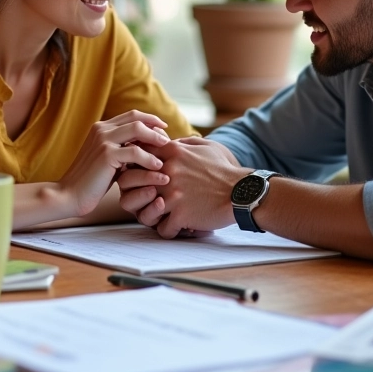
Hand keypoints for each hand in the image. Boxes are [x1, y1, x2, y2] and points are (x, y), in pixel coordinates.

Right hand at [58, 110, 171, 216]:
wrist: (70, 195)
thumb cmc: (92, 181)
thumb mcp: (109, 160)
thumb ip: (123, 150)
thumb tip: (145, 146)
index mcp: (101, 128)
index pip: (131, 115)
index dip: (149, 120)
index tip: (163, 129)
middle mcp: (101, 129)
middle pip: (135, 117)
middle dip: (155, 125)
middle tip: (168, 137)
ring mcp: (103, 140)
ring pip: (137, 129)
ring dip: (155, 138)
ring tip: (167, 149)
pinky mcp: (106, 154)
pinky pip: (135, 151)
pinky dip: (149, 158)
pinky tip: (158, 167)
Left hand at [118, 137, 245, 238]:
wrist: (242, 191)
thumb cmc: (226, 168)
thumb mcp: (206, 146)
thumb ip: (184, 142)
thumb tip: (171, 141)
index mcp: (172, 153)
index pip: (137, 154)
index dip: (134, 165)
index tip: (138, 173)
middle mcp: (167, 172)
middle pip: (129, 182)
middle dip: (132, 190)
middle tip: (141, 197)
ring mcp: (172, 195)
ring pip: (141, 209)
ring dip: (147, 214)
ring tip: (157, 216)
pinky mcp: (180, 215)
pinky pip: (162, 228)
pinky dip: (166, 230)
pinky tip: (174, 227)